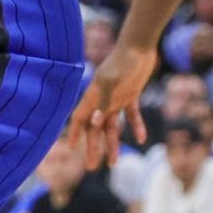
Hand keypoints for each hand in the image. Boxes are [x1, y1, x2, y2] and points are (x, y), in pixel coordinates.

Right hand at [69, 35, 158, 160]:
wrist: (140, 45)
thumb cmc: (124, 62)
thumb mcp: (113, 82)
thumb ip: (104, 102)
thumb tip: (94, 122)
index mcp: (94, 96)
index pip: (79, 118)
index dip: (75, 133)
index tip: (72, 149)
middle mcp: (102, 99)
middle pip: (94, 128)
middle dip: (92, 147)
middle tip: (92, 167)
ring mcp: (116, 97)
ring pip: (112, 125)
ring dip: (112, 143)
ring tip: (114, 162)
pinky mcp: (130, 93)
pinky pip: (131, 114)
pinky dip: (135, 126)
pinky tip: (140, 139)